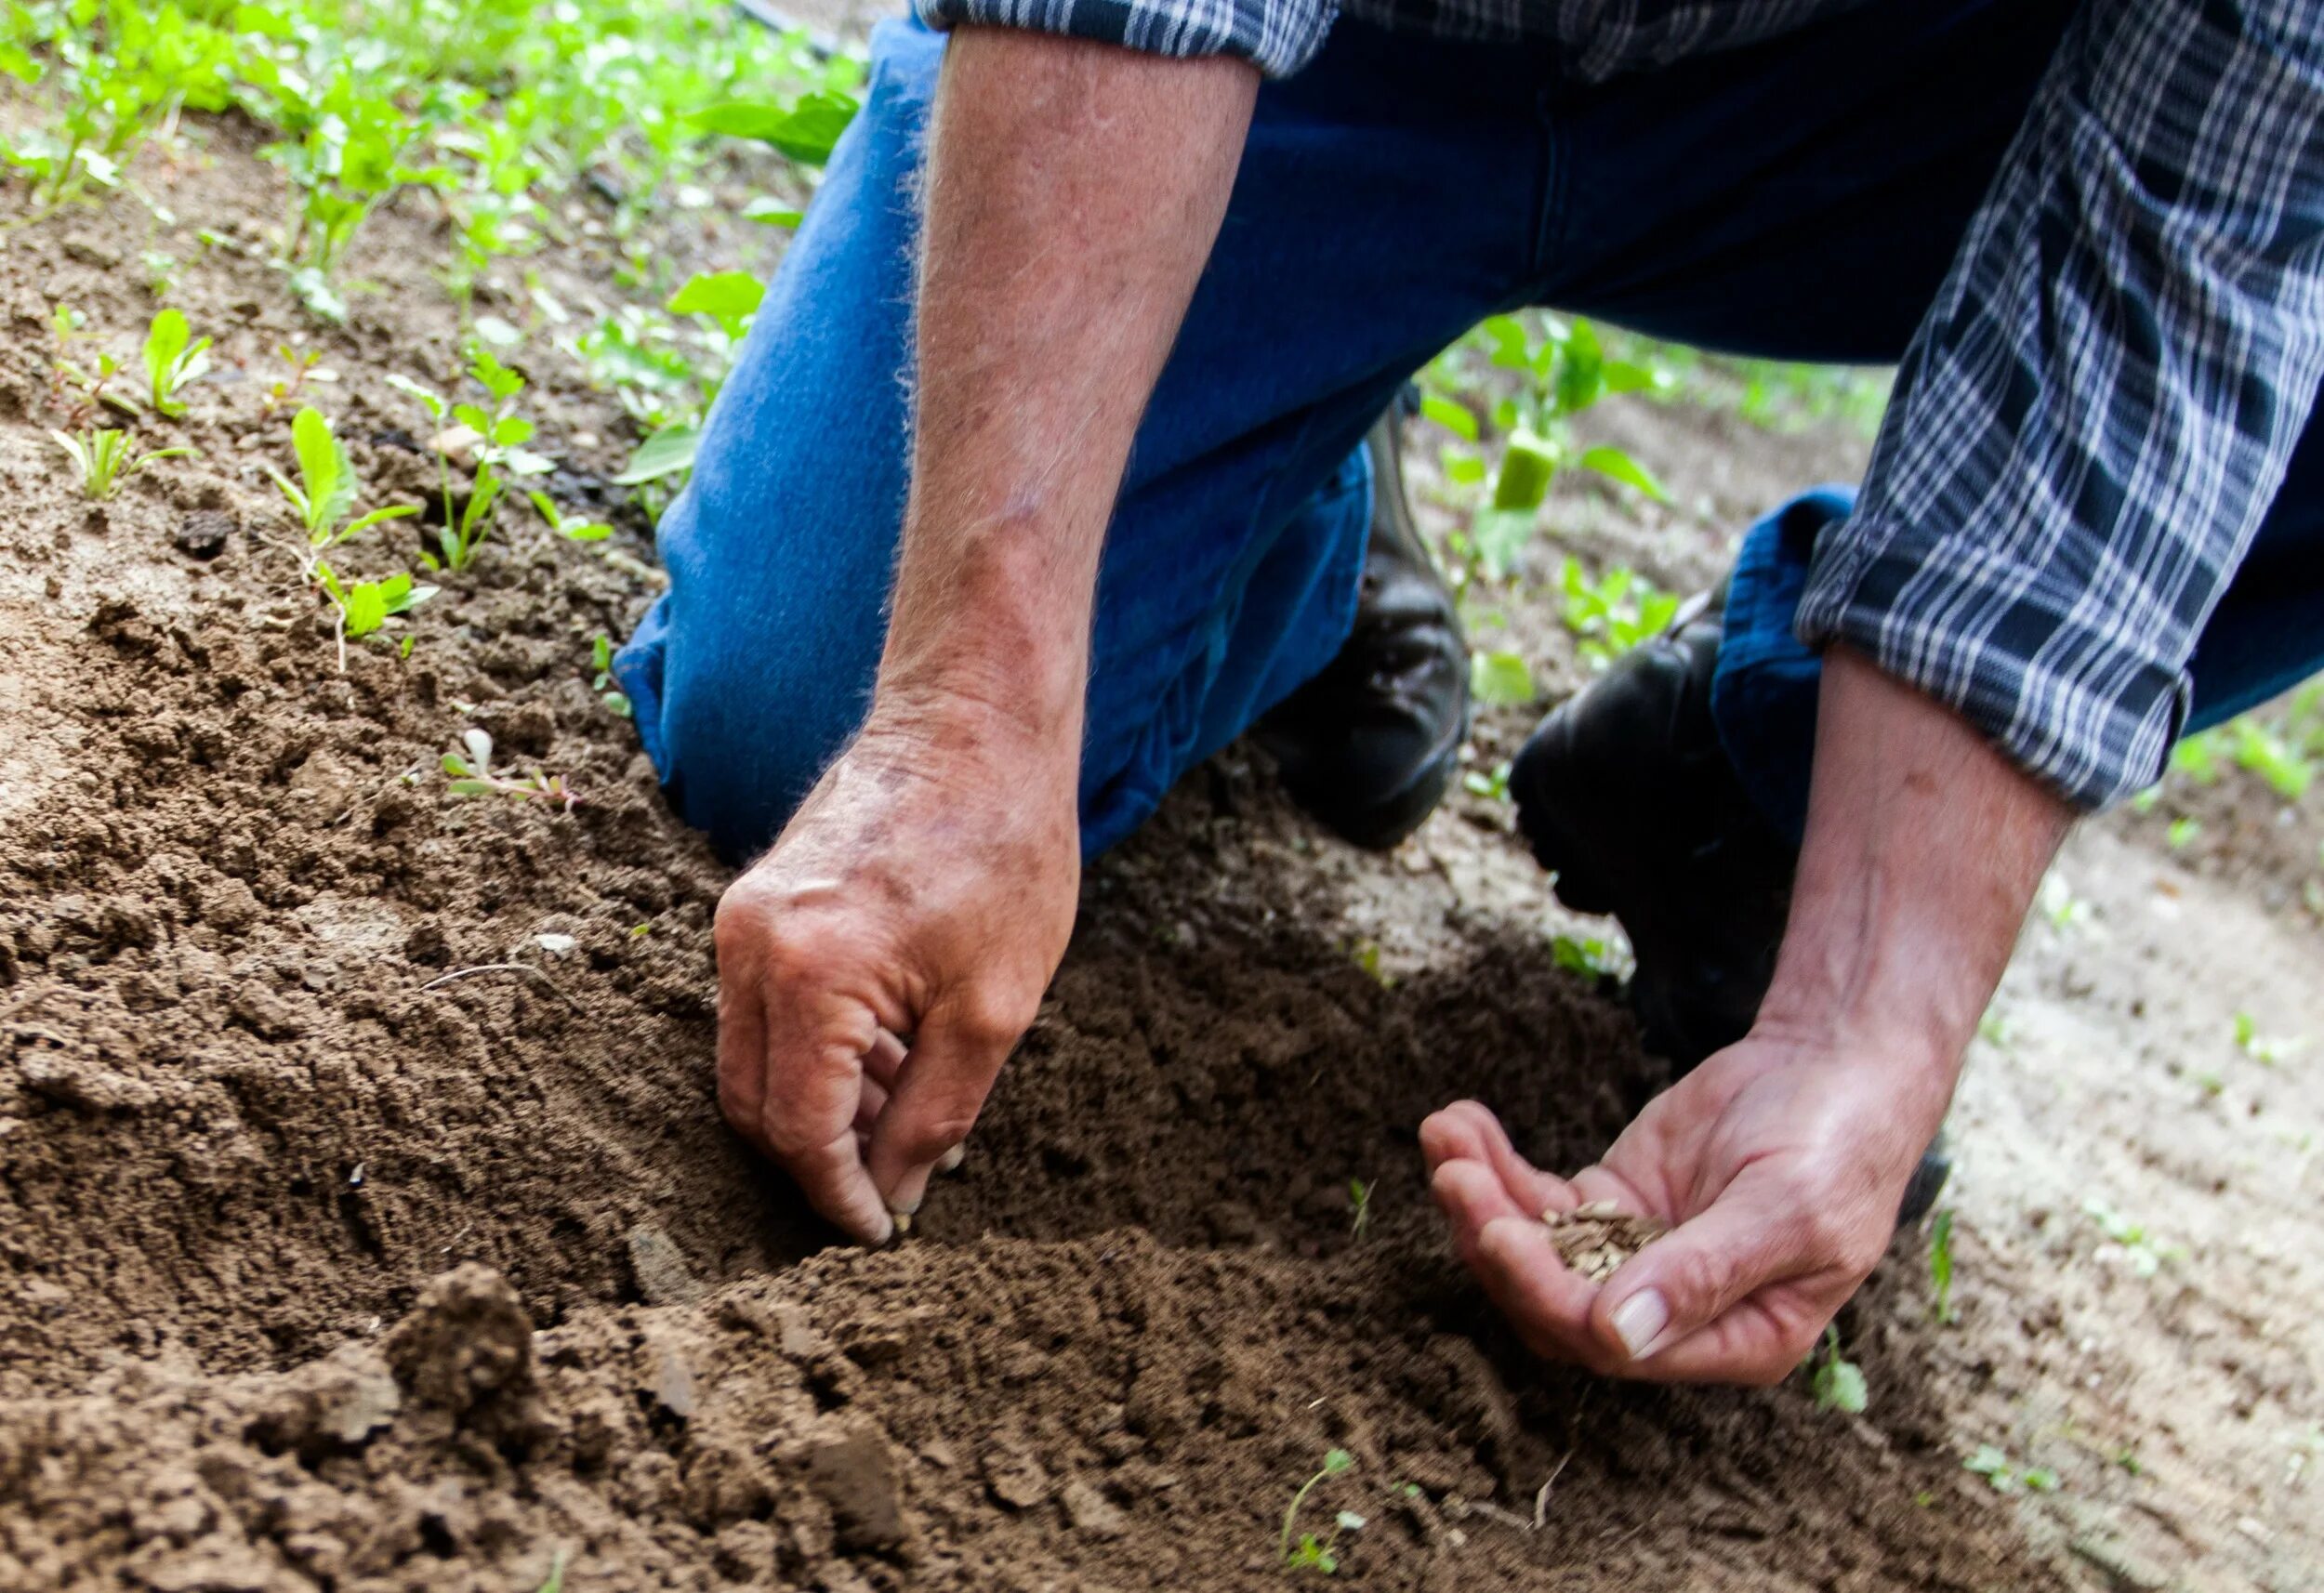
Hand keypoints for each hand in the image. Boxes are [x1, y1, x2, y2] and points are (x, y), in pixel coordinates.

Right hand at [713, 702, 1079, 1242]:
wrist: (975, 723)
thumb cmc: (1003, 850)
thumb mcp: (994, 1008)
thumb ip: (934, 1116)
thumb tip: (894, 1197)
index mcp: (808, 974)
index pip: (797, 1131)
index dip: (838, 1197)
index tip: (881, 1234)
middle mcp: (750, 945)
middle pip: (755, 1105)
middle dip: (820, 1160)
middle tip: (894, 1186)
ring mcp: (742, 919)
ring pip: (754, 1061)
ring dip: (822, 1106)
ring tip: (910, 1114)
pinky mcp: (755, 902)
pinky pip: (764, 1010)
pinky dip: (817, 1052)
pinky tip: (892, 1057)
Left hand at [1421, 1028, 1947, 1382]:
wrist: (1837, 1065)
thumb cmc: (1837, 1145)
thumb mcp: (1787, 1210)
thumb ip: (1704, 1273)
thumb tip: (1619, 1337)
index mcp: (1733, 1341)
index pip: (1615, 1343)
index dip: (1549, 1294)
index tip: (1500, 1232)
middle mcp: (1674, 1315)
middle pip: (1557, 1303)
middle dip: (1496, 1243)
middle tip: (1453, 1177)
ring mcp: (1635, 1256)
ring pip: (1537, 1250)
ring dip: (1482, 1199)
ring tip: (1443, 1134)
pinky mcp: (1612, 1202)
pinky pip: (1539, 1198)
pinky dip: (1496, 1165)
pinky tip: (1461, 1122)